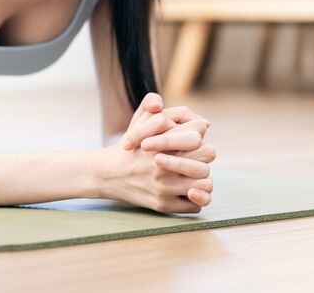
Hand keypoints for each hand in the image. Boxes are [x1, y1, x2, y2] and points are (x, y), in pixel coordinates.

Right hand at [119, 93, 215, 207]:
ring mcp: (163, 187)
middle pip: (206, 161)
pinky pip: (194, 205)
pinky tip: (186, 191)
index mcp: (159, 144)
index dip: (199, 138)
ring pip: (205, 185)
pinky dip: (194, 199)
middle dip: (203, 159)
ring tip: (194, 177)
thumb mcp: (138, 122)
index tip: (193, 141)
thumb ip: (153, 107)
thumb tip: (178, 111)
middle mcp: (162, 166)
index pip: (197, 138)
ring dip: (202, 181)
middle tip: (197, 160)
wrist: (107, 174)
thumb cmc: (129, 147)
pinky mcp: (162, 205)